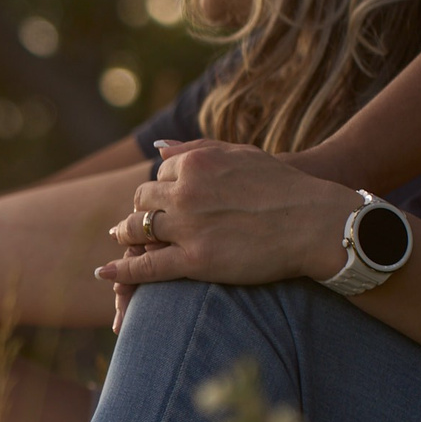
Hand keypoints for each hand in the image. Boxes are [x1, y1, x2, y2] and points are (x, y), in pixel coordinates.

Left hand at [95, 140, 357, 288]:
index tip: (162, 201)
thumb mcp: (242, 154)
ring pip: (139, 230)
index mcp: (196, 162)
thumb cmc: (285, 188)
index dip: (160, 190)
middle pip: (142, 201)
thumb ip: (198, 148)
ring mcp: (188, 227)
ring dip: (128, 236)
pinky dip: (122, 270)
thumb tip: (159, 147)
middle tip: (138, 222)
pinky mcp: (195, 261)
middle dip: (140, 211)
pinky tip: (105, 273)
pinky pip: (146, 266)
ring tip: (122, 240)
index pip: (159, 175)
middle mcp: (186, 192)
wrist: (316, 223)